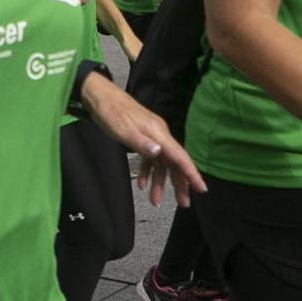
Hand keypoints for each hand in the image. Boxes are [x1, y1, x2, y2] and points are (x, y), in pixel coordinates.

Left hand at [82, 75, 205, 207]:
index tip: (201, 189)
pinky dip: (148, 172)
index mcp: (159, 134)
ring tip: (156, 201)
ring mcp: (152, 137)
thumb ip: (141, 143)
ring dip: (160, 182)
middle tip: (183, 203)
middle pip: (174, 163)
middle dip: (179, 184)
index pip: (180, 157)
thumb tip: (159, 153)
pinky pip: (150, 159)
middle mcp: (159, 136)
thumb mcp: (123, 130)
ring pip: (162, 163)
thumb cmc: (111, 112)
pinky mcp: (143, 138)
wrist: (100, 96)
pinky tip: (143, 184)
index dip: (191, 174)